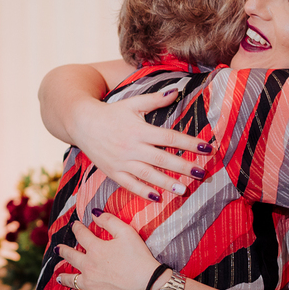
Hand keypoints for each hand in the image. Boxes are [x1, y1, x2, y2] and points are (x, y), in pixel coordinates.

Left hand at [60, 212, 163, 289]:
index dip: (77, 228)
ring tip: (58, 276)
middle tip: (58, 249)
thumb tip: (94, 213)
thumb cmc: (139, 258)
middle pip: (71, 257)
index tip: (74, 225)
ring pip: (71, 280)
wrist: (147, 285)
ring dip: (63, 277)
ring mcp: (90, 284)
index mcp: (95, 249)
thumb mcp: (127, 233)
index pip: (82, 235)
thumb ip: (109, 221)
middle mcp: (88, 266)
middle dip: (63, 251)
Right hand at [72, 90, 211, 200]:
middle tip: (201, 174)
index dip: (189, 143)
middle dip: (183, 167)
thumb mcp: (133, 103)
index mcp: (140, 130)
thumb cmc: (111, 112)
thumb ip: (155, 100)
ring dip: (166, 183)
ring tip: (183, 190)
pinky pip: (129, 184)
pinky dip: (143, 192)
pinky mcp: (113, 172)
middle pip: (162, 159)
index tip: (206, 148)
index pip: (170, 138)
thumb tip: (176, 91)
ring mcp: (121, 161)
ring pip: (147, 175)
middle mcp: (132, 147)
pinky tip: (157, 198)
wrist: (81, 123)